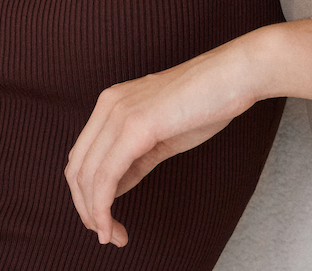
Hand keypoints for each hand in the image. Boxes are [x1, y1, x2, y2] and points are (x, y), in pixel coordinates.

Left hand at [65, 37, 264, 247]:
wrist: (234, 75)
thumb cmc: (206, 101)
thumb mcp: (161, 134)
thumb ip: (134, 158)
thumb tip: (112, 188)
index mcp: (112, 102)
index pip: (81, 156)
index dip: (86, 194)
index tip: (104, 221)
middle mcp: (109, 104)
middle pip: (77, 169)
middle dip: (86, 209)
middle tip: (107, 234)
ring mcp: (120, 113)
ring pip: (87, 177)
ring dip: (94, 215)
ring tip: (113, 236)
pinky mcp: (136, 126)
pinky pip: (106, 178)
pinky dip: (102, 209)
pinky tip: (113, 228)